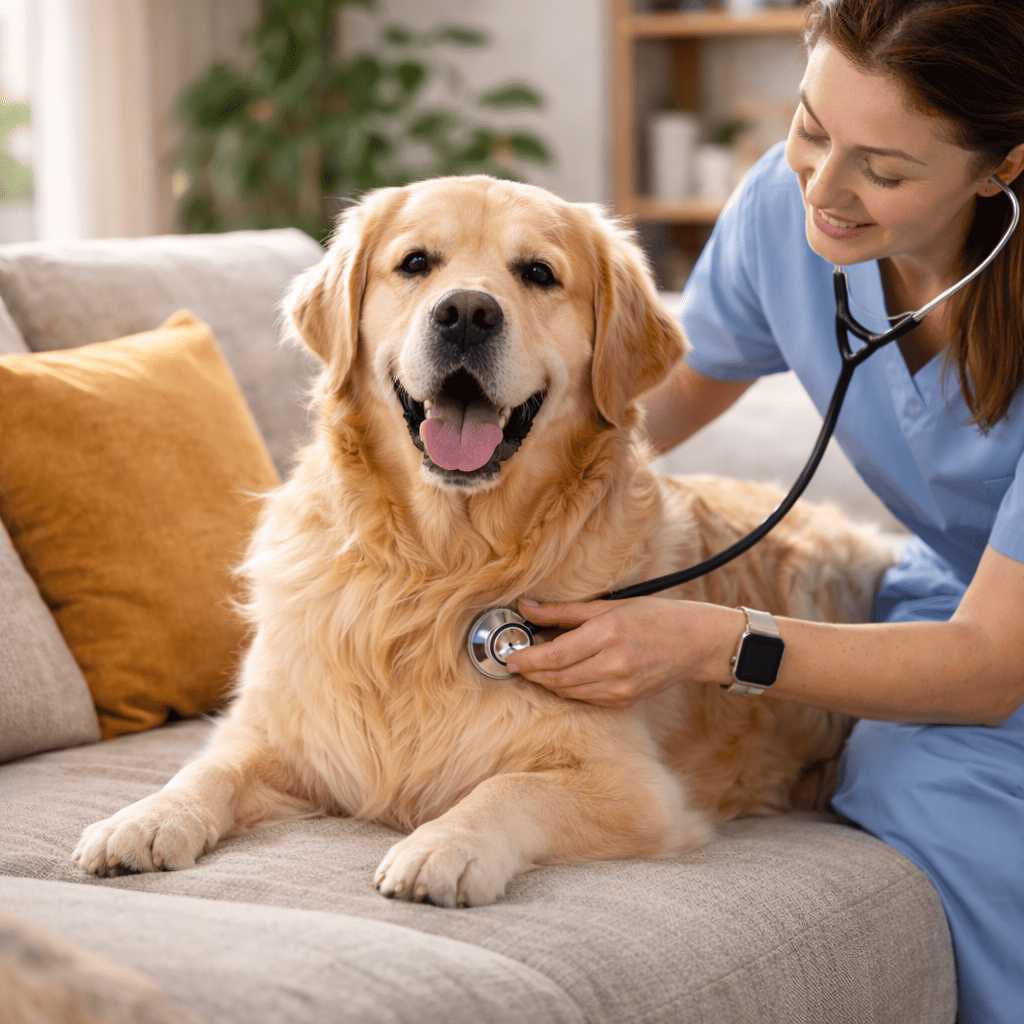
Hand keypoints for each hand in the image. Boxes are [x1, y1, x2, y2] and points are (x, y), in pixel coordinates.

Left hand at [505, 596, 733, 708]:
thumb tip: (526, 607)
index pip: (554, 656)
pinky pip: (586, 698)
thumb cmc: (654, 617)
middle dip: (532, 672)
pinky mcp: (625, 700)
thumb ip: (563, 611)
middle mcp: (613, 665)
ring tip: (537, 668)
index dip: (527, 660)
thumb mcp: (608, 606)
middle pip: (557, 678)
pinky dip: (569, 689)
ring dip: (548, 682)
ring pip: (569, 691)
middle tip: (517, 663)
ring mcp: (620, 687)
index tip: (509, 658)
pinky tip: (564, 677)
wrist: (695, 642)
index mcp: (607, 635)